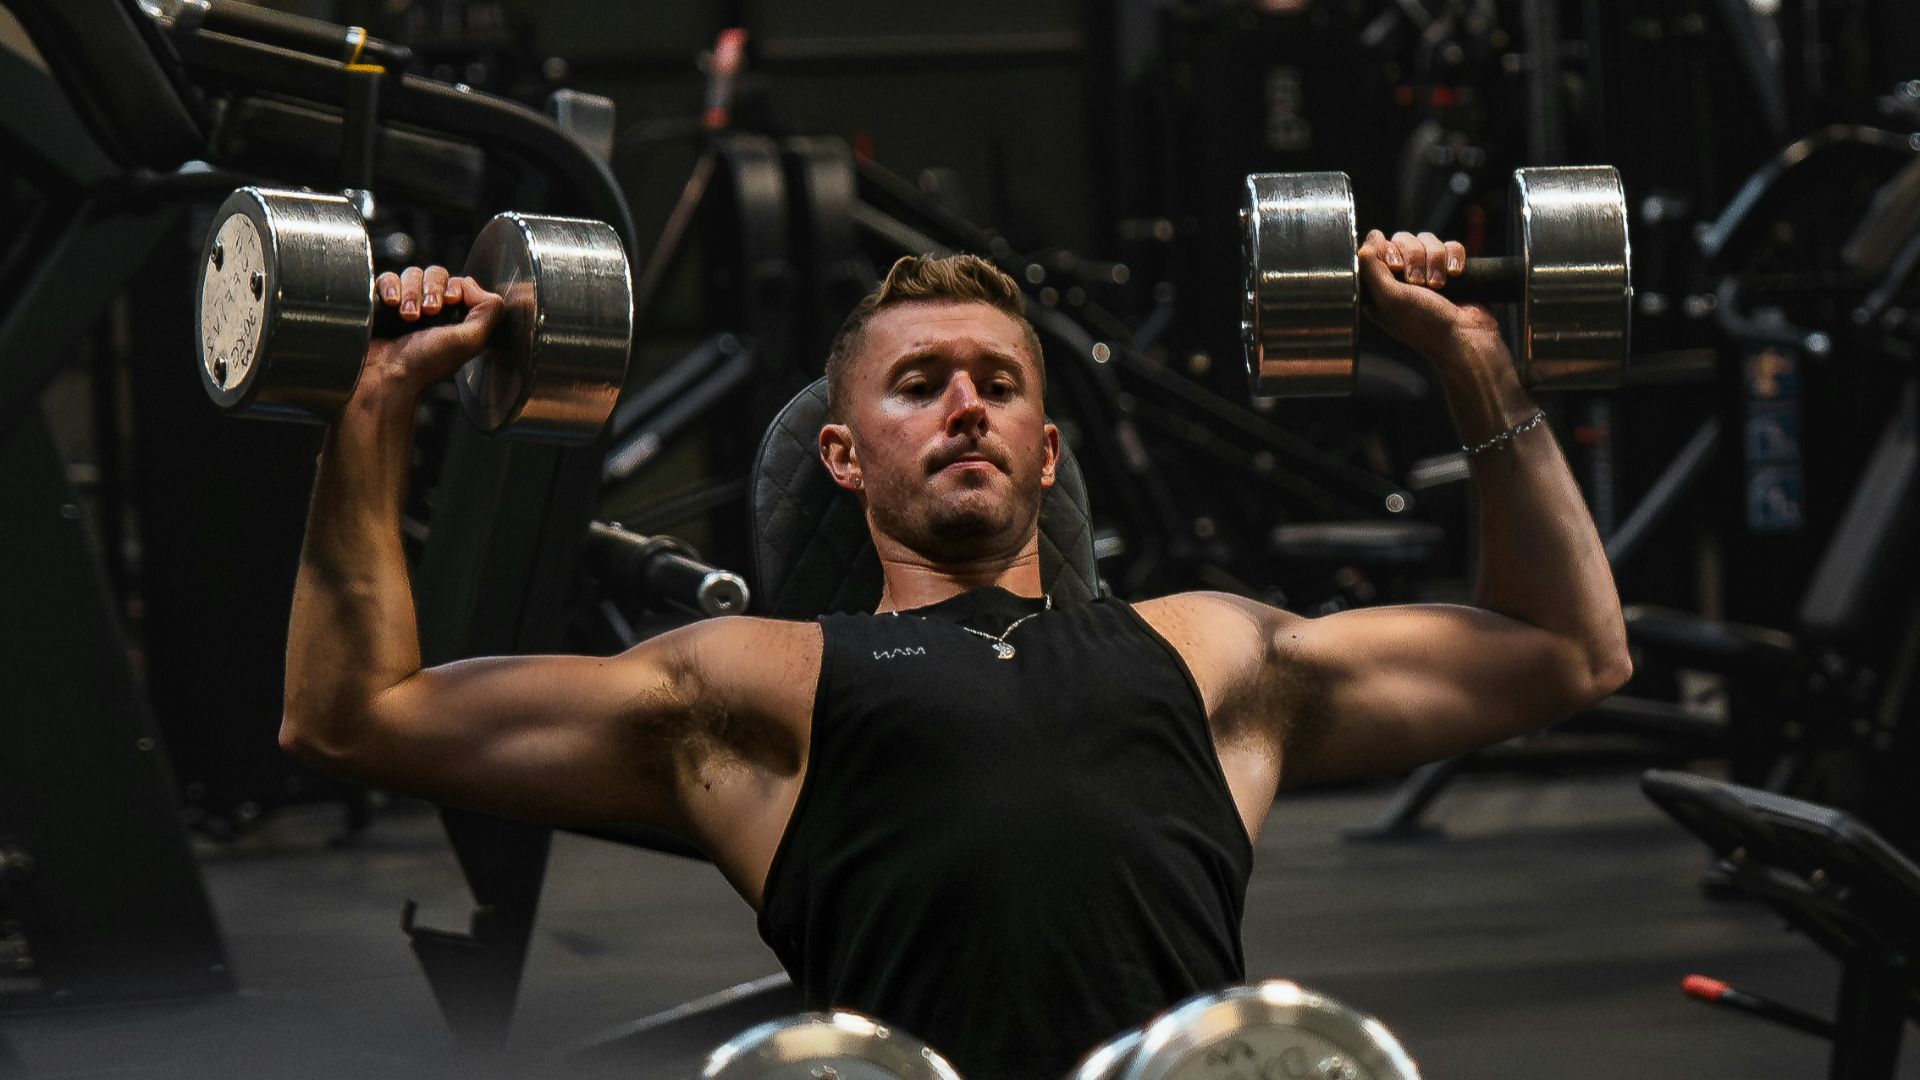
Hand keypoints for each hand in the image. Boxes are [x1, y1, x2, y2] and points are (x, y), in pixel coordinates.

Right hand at [360, 265, 503, 397]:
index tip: (448, 303)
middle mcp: (430, 309)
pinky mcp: (379, 302)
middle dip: (432, 289)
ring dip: (411, 292)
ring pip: (412, 274)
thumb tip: (472, 283)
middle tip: (428, 312)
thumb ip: (488, 312)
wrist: (386, 374)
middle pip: (436, 274)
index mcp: (454, 318)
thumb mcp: (470, 341)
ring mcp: (404, 304)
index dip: (454, 287)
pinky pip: (387, 278)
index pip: (458, 282)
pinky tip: (391, 304)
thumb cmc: (427, 362)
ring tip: (407, 316)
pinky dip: (390, 287)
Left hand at [1358, 230, 1501, 359]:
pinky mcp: (1451, 268)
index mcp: (1381, 286)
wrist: (1465, 335)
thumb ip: (1371, 268)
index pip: (1378, 247)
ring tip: (1439, 286)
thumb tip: (1368, 239)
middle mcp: (1401, 277)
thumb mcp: (1389, 299)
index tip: (1397, 267)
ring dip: (1435, 260)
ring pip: (1428, 240)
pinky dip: (1454, 258)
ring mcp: (1427, 271)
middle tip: (1420, 283)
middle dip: (1415, 258)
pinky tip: (1455, 275)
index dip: (1389, 251)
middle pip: (1404, 239)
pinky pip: (1451, 245)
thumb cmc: (1424, 324)